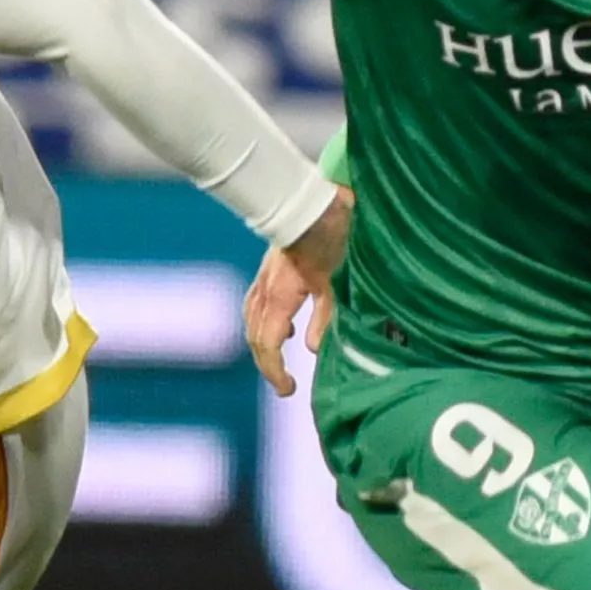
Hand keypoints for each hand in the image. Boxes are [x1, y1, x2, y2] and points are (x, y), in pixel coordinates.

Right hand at [246, 187, 351, 396]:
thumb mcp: (337, 282)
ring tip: (280, 360)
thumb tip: (311, 349)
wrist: (318, 199)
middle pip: (255, 336)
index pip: (266, 344)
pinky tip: (283, 326)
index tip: (288, 390)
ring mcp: (264, 278)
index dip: (275, 371)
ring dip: (263, 343)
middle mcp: (265, 288)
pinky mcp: (270, 270)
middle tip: (286, 385)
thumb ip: (325, 317)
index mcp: (279, 295)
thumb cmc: (333, 236)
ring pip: (253, 320)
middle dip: (268, 364)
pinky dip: (265, 323)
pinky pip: (258, 304)